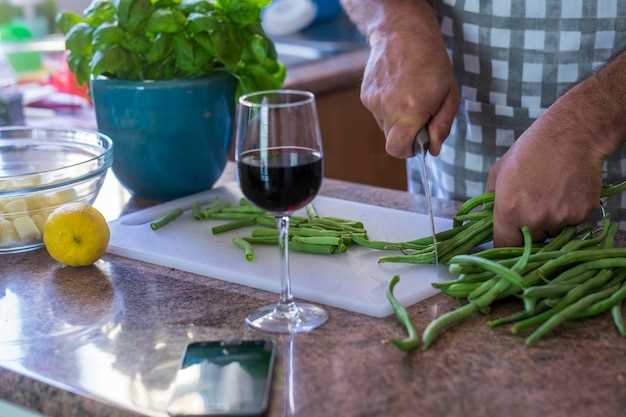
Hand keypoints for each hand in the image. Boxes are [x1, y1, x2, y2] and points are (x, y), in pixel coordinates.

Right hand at [361, 28, 458, 157]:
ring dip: (396, 119)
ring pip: (384, 125)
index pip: (398, 150)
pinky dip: (387, 106)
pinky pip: (377, 112)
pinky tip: (397, 88)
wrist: (403, 34)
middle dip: (405, 134)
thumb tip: (433, 149)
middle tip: (418, 114)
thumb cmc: (432, 63)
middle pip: (391, 140)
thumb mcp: (450, 95)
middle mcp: (388, 110)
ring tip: (407, 95)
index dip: (408, 150)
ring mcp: (373, 102)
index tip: (418, 141)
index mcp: (410, 112)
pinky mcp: (365, 95)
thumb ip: (442, 126)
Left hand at [486, 111, 604, 245]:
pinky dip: (568, 214)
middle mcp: (535, 220)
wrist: (571, 136)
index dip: (506, 243)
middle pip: (530, 241)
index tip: (509, 238)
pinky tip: (566, 192)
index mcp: (510, 211)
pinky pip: (572, 224)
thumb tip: (486, 218)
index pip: (504, 245)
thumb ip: (490, 200)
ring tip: (550, 196)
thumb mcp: (498, 172)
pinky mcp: (582, 214)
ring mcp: (561, 219)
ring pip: (552, 233)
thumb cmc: (529, 151)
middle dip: (529, 231)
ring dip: (550, 222)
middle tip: (533, 208)